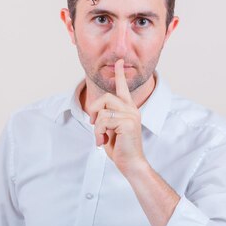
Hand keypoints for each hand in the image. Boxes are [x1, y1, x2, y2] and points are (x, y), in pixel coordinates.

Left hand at [89, 59, 146, 174]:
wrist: (131, 163)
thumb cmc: (120, 148)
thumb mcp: (110, 129)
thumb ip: (106, 117)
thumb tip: (95, 112)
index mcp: (128, 109)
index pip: (123, 87)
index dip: (119, 74)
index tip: (118, 62)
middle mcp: (131, 109)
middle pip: (105, 98)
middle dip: (94, 110)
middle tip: (93, 125)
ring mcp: (131, 115)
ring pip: (102, 111)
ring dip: (96, 127)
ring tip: (101, 138)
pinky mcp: (127, 123)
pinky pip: (103, 121)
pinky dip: (98, 133)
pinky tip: (103, 142)